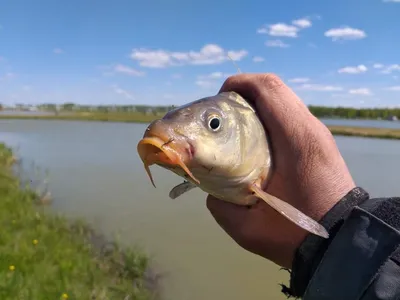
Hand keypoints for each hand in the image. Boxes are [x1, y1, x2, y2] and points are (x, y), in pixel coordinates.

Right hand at [206, 74, 355, 267]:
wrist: (341, 242)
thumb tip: (212, 187)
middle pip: (274, 89)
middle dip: (243, 94)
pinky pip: (289, 116)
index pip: (267, 89)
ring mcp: (317, 134)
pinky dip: (267, 118)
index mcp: (297, 140)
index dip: (238, 84)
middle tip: (222, 116)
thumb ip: (221, 205)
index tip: (218, 100)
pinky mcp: (318, 142)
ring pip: (282, 101)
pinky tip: (255, 142)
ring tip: (236, 128)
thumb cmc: (297, 235)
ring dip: (255, 106)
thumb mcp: (249, 228)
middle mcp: (310, 129)